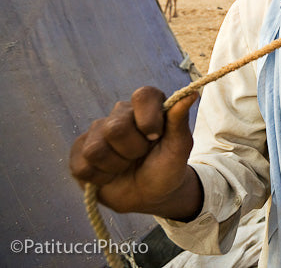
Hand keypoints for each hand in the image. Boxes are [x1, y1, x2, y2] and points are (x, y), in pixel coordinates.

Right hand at [69, 86, 201, 219]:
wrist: (151, 195)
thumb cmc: (167, 167)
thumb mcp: (179, 148)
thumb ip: (179, 121)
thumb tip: (192, 93)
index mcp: (147, 107)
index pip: (143, 95)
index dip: (148, 118)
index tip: (155, 137)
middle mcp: (120, 115)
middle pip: (116, 128)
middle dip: (133, 151)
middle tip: (141, 156)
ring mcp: (97, 133)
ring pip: (96, 149)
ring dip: (116, 167)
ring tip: (126, 166)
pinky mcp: (79, 153)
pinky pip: (81, 166)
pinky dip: (100, 178)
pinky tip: (110, 176)